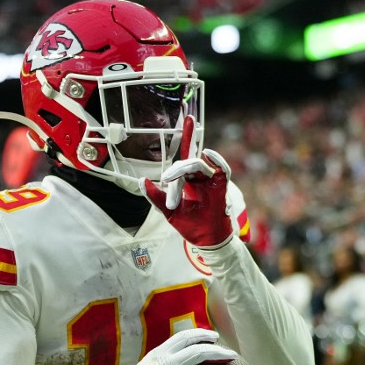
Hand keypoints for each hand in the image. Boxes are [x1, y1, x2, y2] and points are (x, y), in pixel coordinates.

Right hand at [111, 328, 244, 364]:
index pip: (184, 338)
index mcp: (161, 353)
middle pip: (199, 353)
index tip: (215, 337)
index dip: (201, 335)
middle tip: (233, 357)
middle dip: (219, 353)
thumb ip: (166, 357)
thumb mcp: (149, 364)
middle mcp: (167, 364)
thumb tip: (188, 353)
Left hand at [140, 116, 233, 247]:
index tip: (186, 123)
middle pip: (188, 160)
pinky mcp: (222, 185)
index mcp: (189, 179)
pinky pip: (222, 168)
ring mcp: (212, 179)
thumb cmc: (189, 226)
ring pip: (198, 164)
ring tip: (174, 183)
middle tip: (170, 194)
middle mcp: (201, 176)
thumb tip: (142, 180)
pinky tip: (206, 154)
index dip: (187, 139)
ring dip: (185, 171)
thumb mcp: (168, 211)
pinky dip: (216, 159)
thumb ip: (155, 196)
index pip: (186, 155)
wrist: (206, 240)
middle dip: (176, 173)